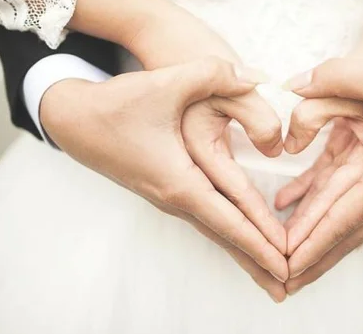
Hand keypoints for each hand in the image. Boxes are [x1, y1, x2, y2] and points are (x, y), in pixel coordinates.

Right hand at [41, 58, 287, 301]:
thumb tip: (256, 77)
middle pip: (225, 237)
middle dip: (257, 262)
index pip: (229, 220)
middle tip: (289, 287)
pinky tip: (241, 238)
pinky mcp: (166, 189)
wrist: (72, 118)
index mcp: (179, 181)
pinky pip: (206, 218)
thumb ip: (214, 75)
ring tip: (270, 273)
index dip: (261, 242)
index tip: (287, 265)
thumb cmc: (117, 104)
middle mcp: (174, 197)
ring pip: (215, 230)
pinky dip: (229, 233)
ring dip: (244, 251)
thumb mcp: (167, 82)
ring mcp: (168, 197)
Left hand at [277, 55, 362, 294]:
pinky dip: (334, 214)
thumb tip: (293, 85)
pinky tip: (304, 208)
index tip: (286, 266)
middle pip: (345, 234)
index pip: (341, 219)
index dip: (310, 243)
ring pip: (353, 225)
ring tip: (294, 263)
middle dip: (312, 258)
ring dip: (322, 243)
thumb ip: (334, 76)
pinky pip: (361, 205)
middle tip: (281, 280)